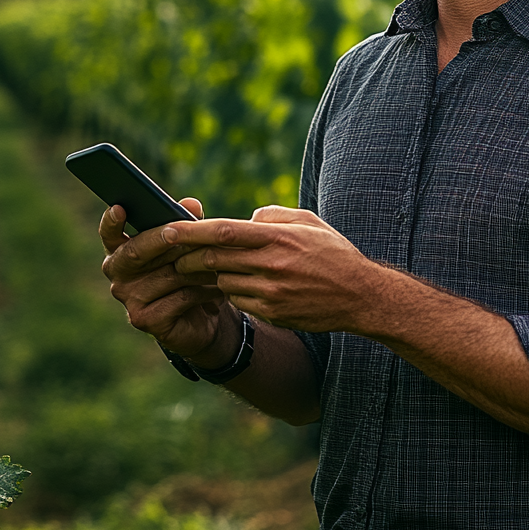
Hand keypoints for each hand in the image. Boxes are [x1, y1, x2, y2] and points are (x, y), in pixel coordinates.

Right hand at [99, 197, 235, 357]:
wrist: (201, 319)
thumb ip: (186, 223)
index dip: (111, 221)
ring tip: (219, 261)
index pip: (109, 234)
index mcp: (122, 251)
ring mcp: (129, 299)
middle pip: (137, 251)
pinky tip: (218, 288)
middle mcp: (118, 275)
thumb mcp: (188, 245)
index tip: (119, 208)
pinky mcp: (145, 320)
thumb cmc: (188, 273)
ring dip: (197, 267)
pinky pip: (178, 298)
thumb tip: (191, 204)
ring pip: (166, 274)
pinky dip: (202, 291)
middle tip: (181, 233)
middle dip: (162, 239)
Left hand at [168, 205, 386, 332]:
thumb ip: (272, 216)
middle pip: (215, 259)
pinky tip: (239, 284)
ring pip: (223, 282)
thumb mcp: (307, 221)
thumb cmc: (332, 252)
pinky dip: (232, 291)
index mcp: (278, 237)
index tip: (167, 228)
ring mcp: (272, 292)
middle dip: (189, 256)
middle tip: (174, 253)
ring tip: (209, 267)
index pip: (224, 231)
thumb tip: (244, 221)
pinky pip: (239, 301)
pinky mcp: (273, 313)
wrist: (361, 296)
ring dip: (212, 274)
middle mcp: (272, 265)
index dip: (191, 230)